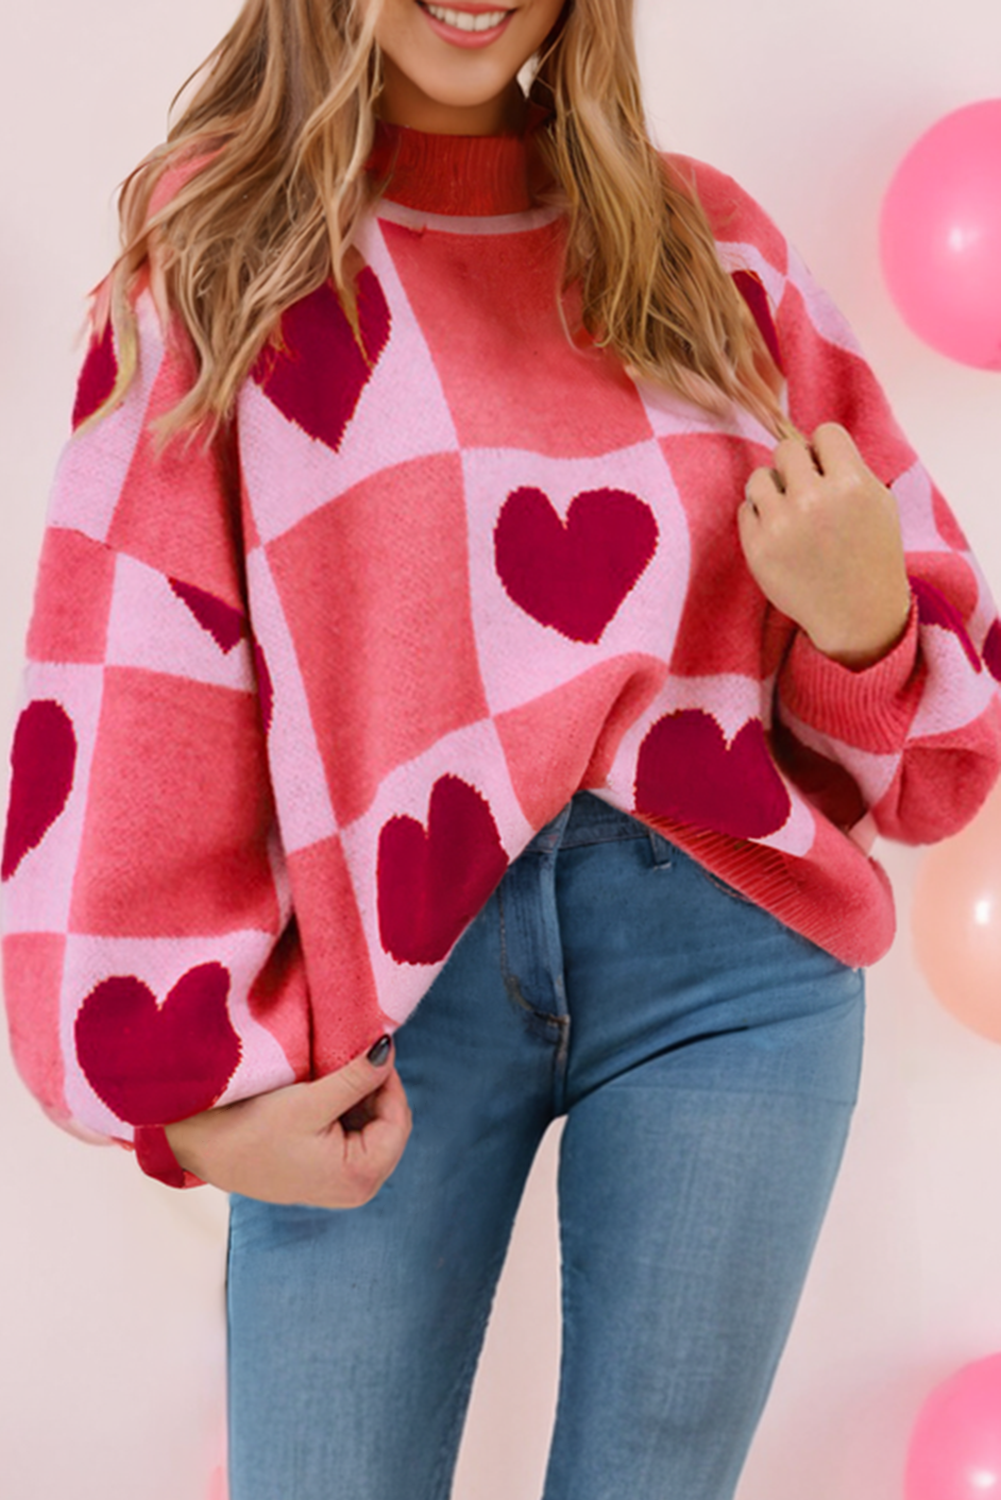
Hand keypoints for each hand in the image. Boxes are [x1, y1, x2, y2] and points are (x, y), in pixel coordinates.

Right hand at [163, 1038, 411, 1207]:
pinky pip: (353, 1136)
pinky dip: (345, 1111)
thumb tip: (388, 1050)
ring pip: (372, 1128)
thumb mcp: (310, 1100)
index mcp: (360, 1177)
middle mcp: (359, 1189)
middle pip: (389, 1125)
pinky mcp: (327, 1175)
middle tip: (351, 1057)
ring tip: (333, 1074)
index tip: (368, 1047)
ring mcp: (343, 1185)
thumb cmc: (251, 1130)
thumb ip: (356, 1077)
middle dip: (374, 1090)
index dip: (387, 1080)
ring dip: (359, 1098)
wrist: (202, 1149)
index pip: (398, 1118)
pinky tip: (324, 1093)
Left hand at [739, 423, 911, 668]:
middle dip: (796, 467)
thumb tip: (809, 441)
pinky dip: (761, 518)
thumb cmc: (870, 553)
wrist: (857, 614)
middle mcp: (813, 500)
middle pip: (786, 449)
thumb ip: (848, 466)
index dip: (826, 452)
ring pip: (759, 477)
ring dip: (773, 489)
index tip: (830, 473)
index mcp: (851, 484)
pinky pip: (745, 509)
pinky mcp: (757, 548)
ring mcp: (781, 525)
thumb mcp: (879, 502)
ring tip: (791, 513)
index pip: (824, 433)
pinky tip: (783, 537)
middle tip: (809, 494)